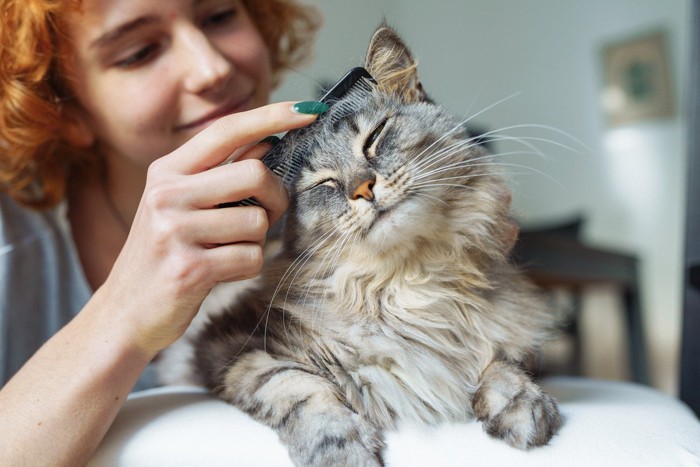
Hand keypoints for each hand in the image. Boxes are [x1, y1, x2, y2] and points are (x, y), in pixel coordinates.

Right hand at [100, 102, 320, 354]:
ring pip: (257, 221)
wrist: (125, 312)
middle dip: (275, 198)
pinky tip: (221, 272)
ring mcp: (175, 230)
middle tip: (265, 215)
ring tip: (226, 251)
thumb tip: (267, 141)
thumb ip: (221, 172)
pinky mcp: (189, 268)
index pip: (227, 130)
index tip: (310, 110)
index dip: (272, 117)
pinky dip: (247, 267)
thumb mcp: (180, 205)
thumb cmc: (163, 255)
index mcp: (167, 171)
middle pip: (255, 173)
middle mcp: (167, 193)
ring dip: (255, 240)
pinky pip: (251, 257)